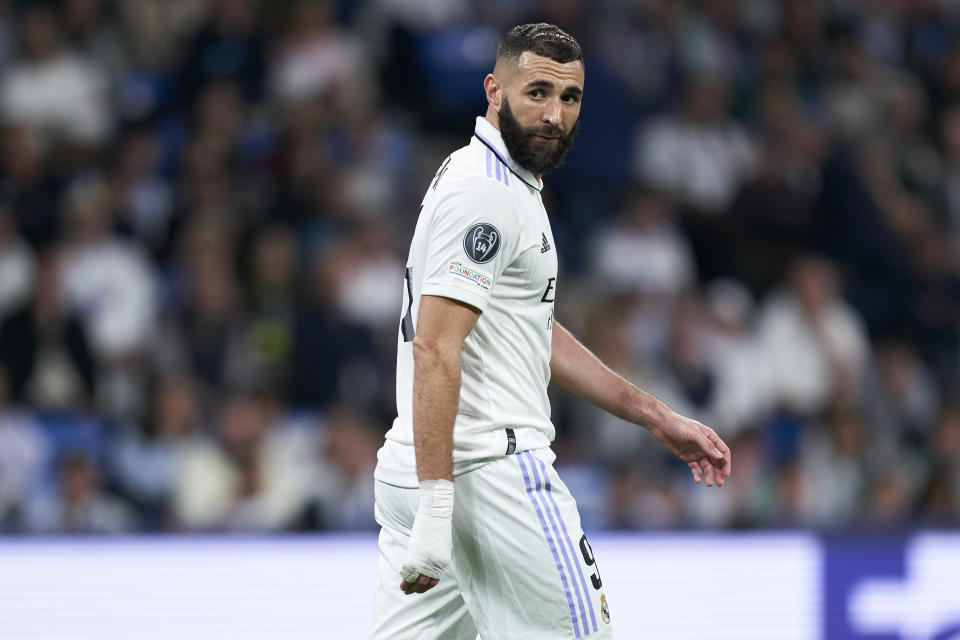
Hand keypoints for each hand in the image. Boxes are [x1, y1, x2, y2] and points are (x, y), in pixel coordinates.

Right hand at [399, 479, 453, 594]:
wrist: (436, 512)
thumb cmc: (438, 525)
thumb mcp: (440, 544)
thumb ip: (435, 556)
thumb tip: (427, 561)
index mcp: (443, 562)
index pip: (434, 581)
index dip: (426, 587)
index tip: (419, 590)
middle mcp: (435, 564)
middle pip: (425, 583)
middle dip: (417, 589)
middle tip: (409, 592)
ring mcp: (425, 560)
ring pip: (417, 580)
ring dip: (410, 587)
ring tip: (404, 590)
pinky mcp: (415, 554)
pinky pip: (410, 572)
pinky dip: (405, 580)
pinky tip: (402, 584)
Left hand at [649, 413, 731, 486]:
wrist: (660, 425)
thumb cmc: (678, 425)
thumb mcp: (694, 433)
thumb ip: (707, 445)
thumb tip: (720, 456)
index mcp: (710, 437)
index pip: (723, 452)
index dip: (726, 463)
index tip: (726, 474)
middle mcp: (705, 445)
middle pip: (716, 461)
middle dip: (719, 472)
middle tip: (719, 483)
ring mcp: (696, 452)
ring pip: (706, 466)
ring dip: (709, 475)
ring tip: (709, 484)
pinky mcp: (687, 457)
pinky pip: (695, 468)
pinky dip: (697, 474)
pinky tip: (697, 480)